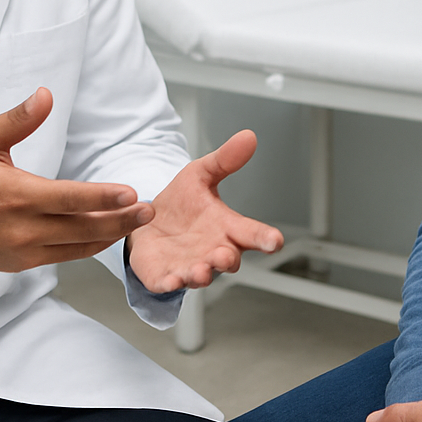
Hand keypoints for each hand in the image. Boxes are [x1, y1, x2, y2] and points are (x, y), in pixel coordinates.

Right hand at [0, 88, 153, 273]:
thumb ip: (17, 119)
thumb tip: (46, 95)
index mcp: (14, 196)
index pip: (68, 199)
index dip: (102, 197)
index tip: (132, 193)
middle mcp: (22, 229)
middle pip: (82, 228)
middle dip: (120, 220)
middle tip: (150, 211)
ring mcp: (23, 251)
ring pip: (77, 247)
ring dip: (111, 235)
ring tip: (139, 222)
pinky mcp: (23, 264)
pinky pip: (65, 256)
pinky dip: (89, 246)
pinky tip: (110, 233)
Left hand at [126, 129, 283, 290]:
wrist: (147, 221)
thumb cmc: (181, 203)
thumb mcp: (200, 174)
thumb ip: (224, 160)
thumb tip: (248, 136)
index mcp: (226, 227)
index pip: (252, 233)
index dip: (265, 238)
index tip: (275, 241)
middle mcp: (212, 251)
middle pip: (229, 260)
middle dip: (228, 260)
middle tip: (226, 255)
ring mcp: (189, 266)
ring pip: (201, 275)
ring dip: (202, 275)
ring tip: (200, 271)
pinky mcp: (165, 275)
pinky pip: (170, 284)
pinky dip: (171, 284)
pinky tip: (171, 281)